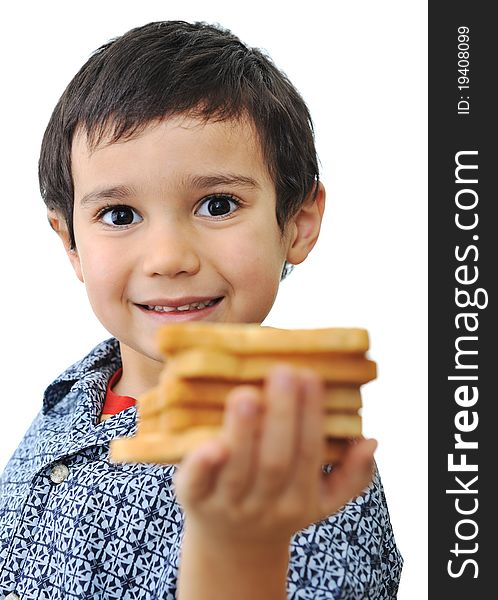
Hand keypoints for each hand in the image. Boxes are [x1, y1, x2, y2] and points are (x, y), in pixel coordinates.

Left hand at [173, 364, 375, 545]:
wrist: (232, 549)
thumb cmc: (280, 506)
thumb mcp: (321, 501)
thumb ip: (352, 475)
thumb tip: (371, 440)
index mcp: (298, 502)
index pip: (308, 455)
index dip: (310, 417)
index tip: (310, 375)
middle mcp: (264, 506)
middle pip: (275, 462)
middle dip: (281, 416)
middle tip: (283, 371)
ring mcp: (226, 506)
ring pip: (237, 471)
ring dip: (243, 432)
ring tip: (247, 394)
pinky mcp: (192, 501)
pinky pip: (195, 486)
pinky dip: (201, 465)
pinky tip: (209, 441)